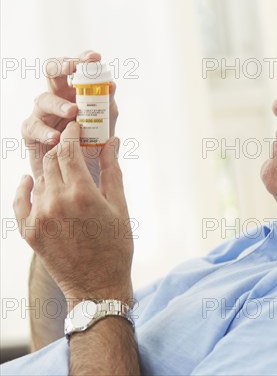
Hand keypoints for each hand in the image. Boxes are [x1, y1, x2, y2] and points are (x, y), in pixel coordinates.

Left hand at [14, 122, 132, 305]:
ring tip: (62, 166)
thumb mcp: (120, 207)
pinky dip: (24, 188)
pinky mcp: (29, 231)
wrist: (97, 287)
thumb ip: (112, 171)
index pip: (69, 150)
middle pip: (52, 161)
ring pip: (39, 178)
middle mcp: (56, 201)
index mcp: (82, 194)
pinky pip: (20, 201)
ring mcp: (39, 217)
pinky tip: (29, 180)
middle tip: (72, 143)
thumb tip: (112, 142)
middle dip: (62, 148)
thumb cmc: (116, 247)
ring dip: (50, 168)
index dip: (72, 134)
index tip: (77, 126)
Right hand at [22, 51, 118, 179]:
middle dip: (61, 66)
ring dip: (58, 104)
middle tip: (72, 70)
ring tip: (73, 112)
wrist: (80, 173)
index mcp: (75, 92)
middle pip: (52, 72)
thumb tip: (112, 85)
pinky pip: (33, 127)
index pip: (75, 68)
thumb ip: (108, 106)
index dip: (83, 59)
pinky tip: (57, 137)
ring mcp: (42, 113)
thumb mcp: (105, 124)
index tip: (94, 58)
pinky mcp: (31, 132)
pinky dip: (45, 132)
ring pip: (43, 99)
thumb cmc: (92, 144)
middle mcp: (57, 97)